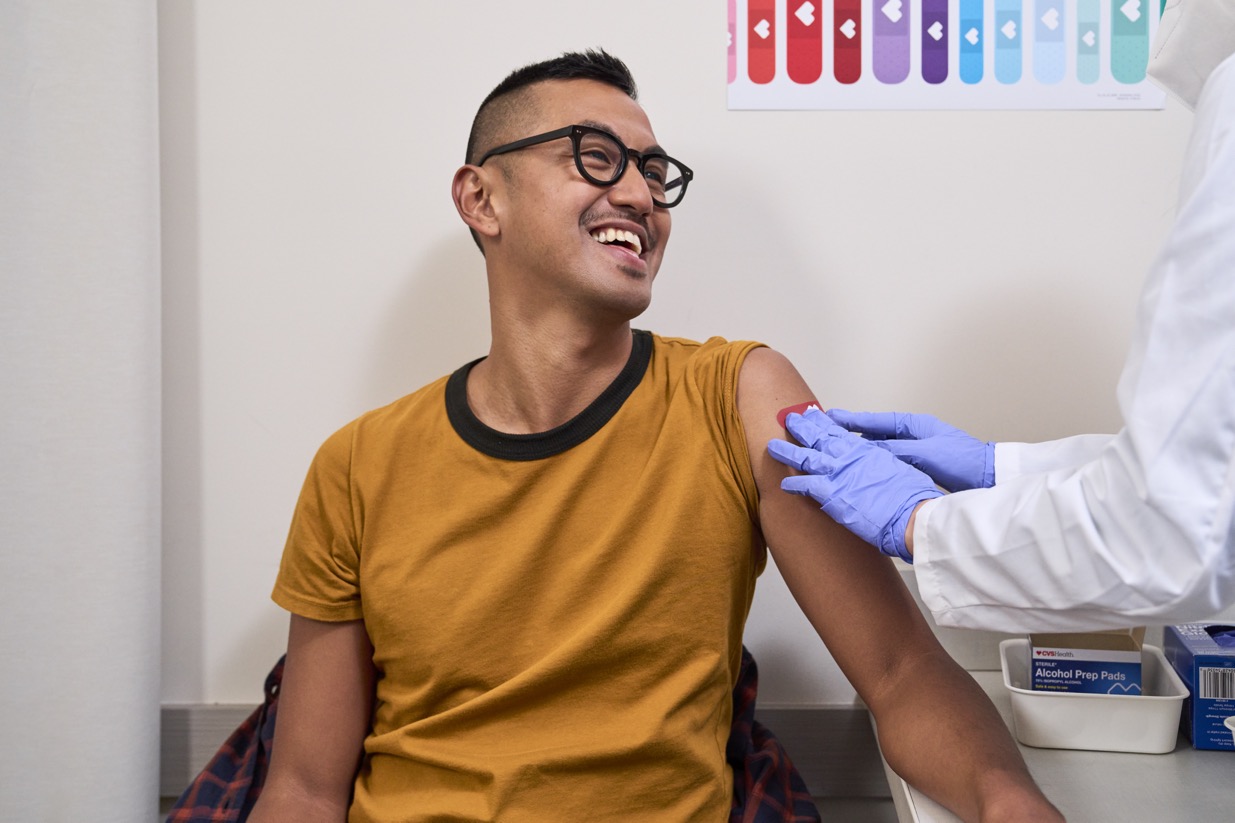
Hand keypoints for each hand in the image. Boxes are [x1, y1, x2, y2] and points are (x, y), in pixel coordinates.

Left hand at [768, 407, 941, 561]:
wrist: (913, 515)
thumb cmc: (912, 497)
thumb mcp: (898, 469)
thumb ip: (880, 463)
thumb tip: (875, 465)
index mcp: (865, 450)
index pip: (838, 431)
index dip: (822, 422)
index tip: (812, 414)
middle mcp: (848, 457)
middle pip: (818, 437)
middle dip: (802, 428)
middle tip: (790, 420)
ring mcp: (838, 474)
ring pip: (805, 457)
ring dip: (787, 451)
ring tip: (772, 446)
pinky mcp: (831, 494)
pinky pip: (805, 486)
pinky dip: (793, 484)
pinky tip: (783, 484)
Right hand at [826, 409, 994, 491]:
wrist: (989, 477)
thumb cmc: (963, 460)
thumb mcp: (925, 453)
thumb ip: (896, 451)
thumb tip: (868, 452)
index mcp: (913, 425)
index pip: (874, 421)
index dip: (850, 420)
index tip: (829, 417)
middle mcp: (911, 435)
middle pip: (874, 434)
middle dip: (851, 434)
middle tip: (826, 433)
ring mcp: (915, 450)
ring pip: (880, 449)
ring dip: (862, 450)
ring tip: (839, 452)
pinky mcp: (918, 466)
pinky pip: (890, 462)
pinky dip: (876, 463)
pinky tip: (863, 470)